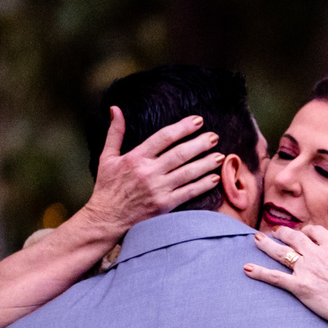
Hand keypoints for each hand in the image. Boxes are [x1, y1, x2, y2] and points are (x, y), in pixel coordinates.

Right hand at [80, 107, 224, 237]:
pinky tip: (214, 178)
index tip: (198, 120)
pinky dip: (203, 185)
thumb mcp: (107, 157)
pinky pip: (188, 193)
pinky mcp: (165, 205)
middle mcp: (149, 172)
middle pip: (180, 154)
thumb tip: (116, 108)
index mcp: (136, 158)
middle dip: (200, 144)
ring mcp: (158, 189)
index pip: (164, 137)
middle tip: (214, 136)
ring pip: (188, 173)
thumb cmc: (108, 187)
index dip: (183, 127)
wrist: (107, 218)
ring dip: (206, 163)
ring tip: (220, 155)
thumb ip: (115, 132)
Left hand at [244, 221, 327, 327]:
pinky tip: (247, 269)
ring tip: (256, 240)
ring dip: (266, 245)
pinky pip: (276, 278)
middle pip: (294, 238)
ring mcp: (306, 271)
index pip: (315, 231)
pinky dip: (260, 273)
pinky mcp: (300, 288)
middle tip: (275, 232)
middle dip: (283, 233)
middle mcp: (316, 254)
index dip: (308, 230)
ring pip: (281, 253)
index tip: (304, 232)